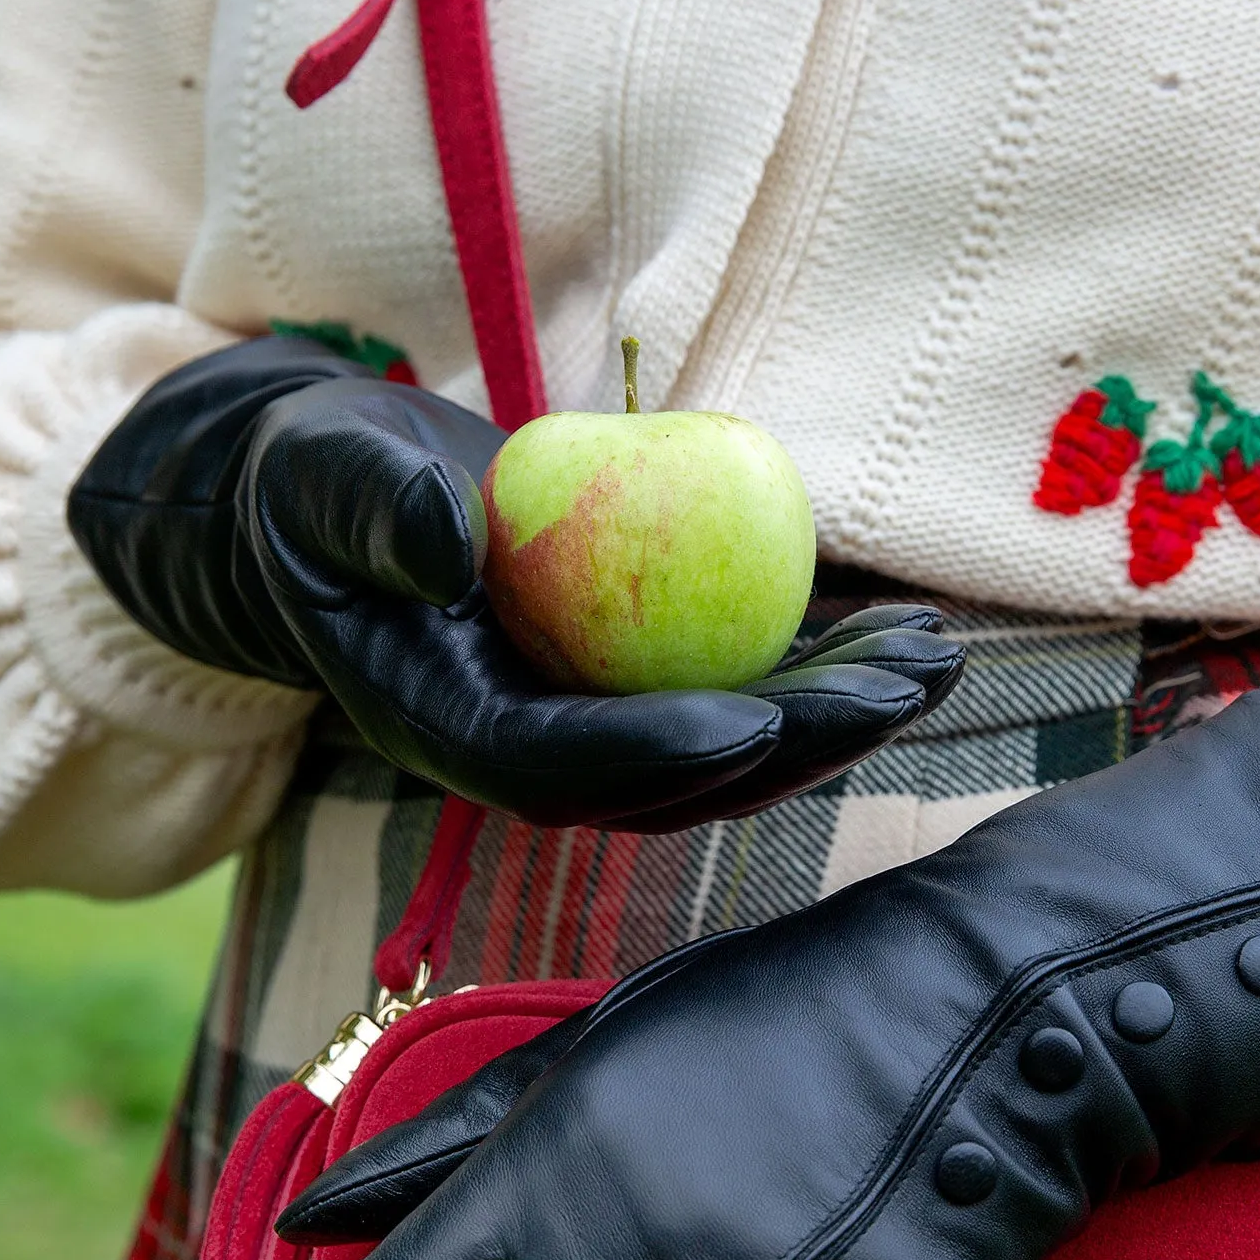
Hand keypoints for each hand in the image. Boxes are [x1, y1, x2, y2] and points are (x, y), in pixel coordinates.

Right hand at [68, 337, 962, 828]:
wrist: (351, 505)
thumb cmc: (322, 488)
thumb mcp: (323, 481)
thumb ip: (375, 513)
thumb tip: (449, 542)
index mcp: (454, 733)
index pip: (564, 768)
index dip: (662, 751)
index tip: (756, 716)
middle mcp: (540, 754)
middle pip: (683, 778)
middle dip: (801, 746)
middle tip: (901, 691)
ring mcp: (601, 726)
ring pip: (737, 748)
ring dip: (841, 715)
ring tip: (937, 661)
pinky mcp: (647, 683)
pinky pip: (749, 687)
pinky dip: (828, 666)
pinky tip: (911, 631)